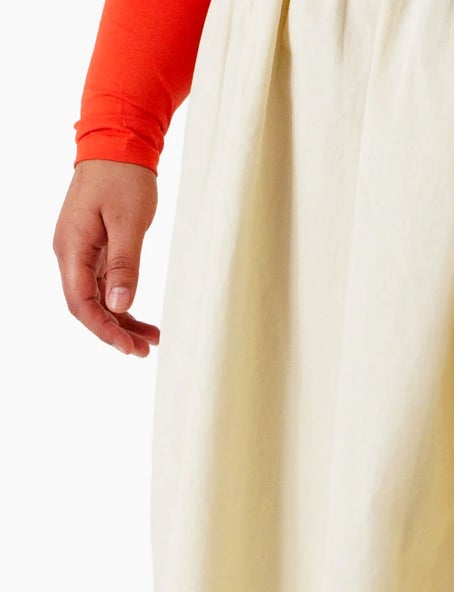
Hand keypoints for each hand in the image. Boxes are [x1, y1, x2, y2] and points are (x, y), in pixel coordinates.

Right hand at [53, 161, 160, 356]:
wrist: (117, 146)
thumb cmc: (122, 179)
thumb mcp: (128, 223)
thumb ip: (124, 266)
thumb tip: (120, 306)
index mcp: (72, 248)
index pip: (81, 303)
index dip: (103, 329)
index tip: (129, 347)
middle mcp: (71, 253)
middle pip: (87, 306)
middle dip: (113, 332)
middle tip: (145, 350)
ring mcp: (82, 252)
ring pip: (98, 299)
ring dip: (121, 322)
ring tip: (151, 341)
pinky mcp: (95, 250)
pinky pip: (105, 286)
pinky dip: (123, 305)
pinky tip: (143, 320)